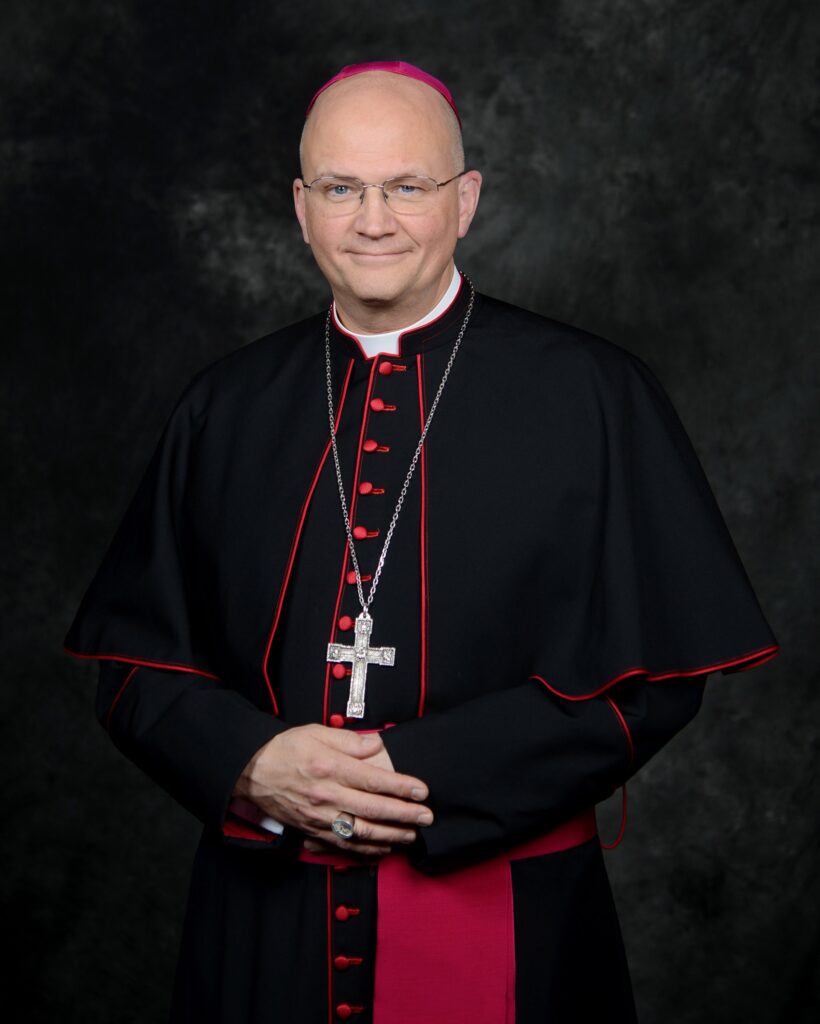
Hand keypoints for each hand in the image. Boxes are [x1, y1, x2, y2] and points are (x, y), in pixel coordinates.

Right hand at [233, 724, 432, 856]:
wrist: (251, 771)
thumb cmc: (285, 749)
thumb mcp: (316, 732)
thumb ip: (349, 740)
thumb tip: (376, 745)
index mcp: (330, 768)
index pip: (374, 781)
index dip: (401, 787)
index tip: (422, 790)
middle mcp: (326, 796)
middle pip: (373, 809)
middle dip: (404, 814)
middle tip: (427, 816)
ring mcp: (319, 818)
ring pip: (361, 832)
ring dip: (391, 835)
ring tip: (412, 833)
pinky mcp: (312, 831)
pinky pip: (344, 845)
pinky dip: (366, 850)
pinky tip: (384, 847)